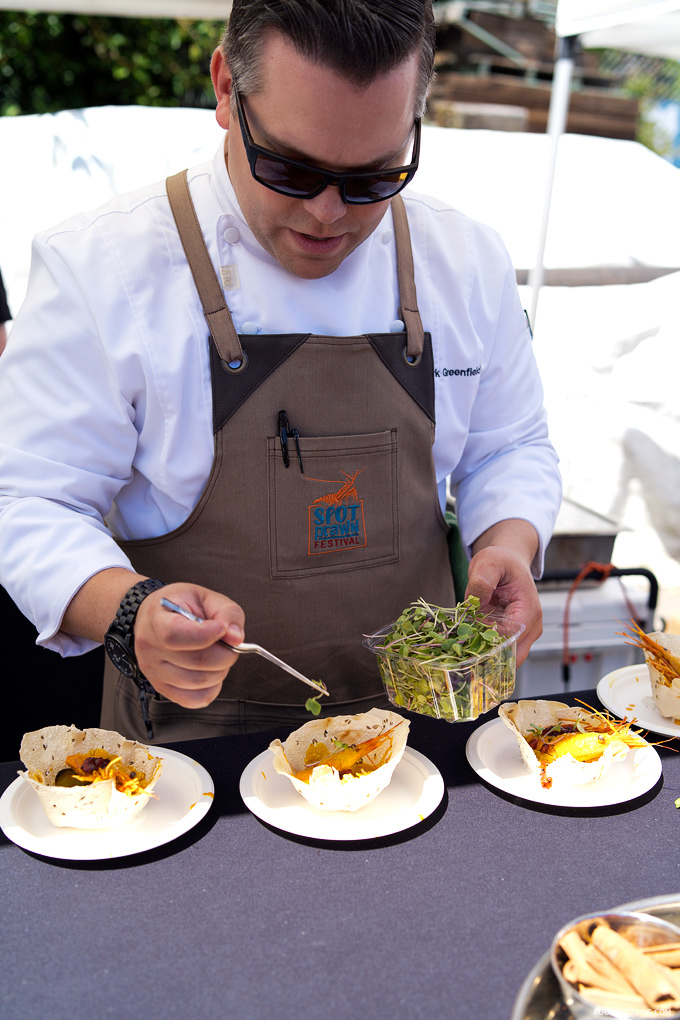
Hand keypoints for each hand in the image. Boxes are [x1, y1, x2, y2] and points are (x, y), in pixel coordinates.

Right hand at [134, 583, 244, 707]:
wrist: (154, 616)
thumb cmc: (180, 605)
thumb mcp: (205, 596)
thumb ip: (226, 612)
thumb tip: (236, 637)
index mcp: (157, 620)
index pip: (174, 635)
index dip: (205, 635)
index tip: (221, 628)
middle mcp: (151, 649)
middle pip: (196, 661)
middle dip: (225, 654)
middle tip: (228, 644)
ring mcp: (154, 672)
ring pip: (198, 682)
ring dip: (220, 670)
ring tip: (217, 655)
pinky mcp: (162, 689)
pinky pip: (195, 699)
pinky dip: (212, 687)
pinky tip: (210, 671)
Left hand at [466, 520, 541, 665]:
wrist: (508, 561)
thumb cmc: (502, 561)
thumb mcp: (489, 562)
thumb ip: (482, 579)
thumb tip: (476, 601)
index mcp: (529, 610)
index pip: (511, 639)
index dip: (489, 644)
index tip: (466, 642)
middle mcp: (531, 627)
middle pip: (512, 657)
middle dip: (488, 658)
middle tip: (463, 655)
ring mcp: (524, 634)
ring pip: (506, 657)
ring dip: (485, 654)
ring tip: (462, 647)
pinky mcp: (511, 635)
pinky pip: (499, 650)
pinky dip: (484, 649)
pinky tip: (468, 642)